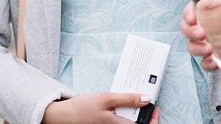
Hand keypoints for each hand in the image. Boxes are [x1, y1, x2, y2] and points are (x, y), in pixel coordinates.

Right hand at [42, 93, 158, 122]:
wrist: (65, 116)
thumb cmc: (83, 108)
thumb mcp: (108, 98)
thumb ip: (128, 99)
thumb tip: (146, 99)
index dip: (153, 120)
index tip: (156, 108)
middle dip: (145, 115)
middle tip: (147, 101)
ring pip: (129, 122)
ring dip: (135, 114)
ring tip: (137, 100)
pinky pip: (122, 121)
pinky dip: (127, 114)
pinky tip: (126, 104)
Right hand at [181, 0, 220, 74]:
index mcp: (215, 11)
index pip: (194, 9)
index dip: (189, 12)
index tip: (192, 18)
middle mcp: (210, 27)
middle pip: (187, 28)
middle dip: (189, 31)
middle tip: (200, 33)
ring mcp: (212, 44)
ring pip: (192, 46)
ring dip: (196, 48)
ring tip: (209, 49)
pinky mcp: (217, 59)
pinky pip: (205, 63)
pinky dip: (207, 64)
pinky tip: (215, 62)